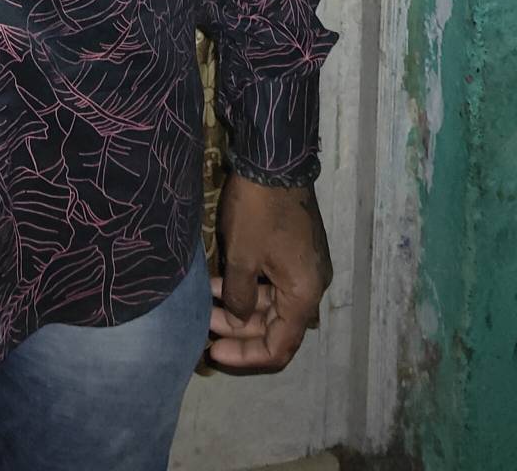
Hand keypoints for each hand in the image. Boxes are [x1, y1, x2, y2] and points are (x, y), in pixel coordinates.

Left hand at [207, 175, 331, 372]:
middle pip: (277, 326)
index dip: (246, 355)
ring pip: (273, 303)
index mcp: (304, 294)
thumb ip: (238, 296)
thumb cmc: (258, 211)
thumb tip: (237, 317)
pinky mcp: (297, 249)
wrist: (275, 160)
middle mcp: (312, 285)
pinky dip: (250, 286)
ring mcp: (306, 266)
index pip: (279, 346)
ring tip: (206, 302)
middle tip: (204, 324)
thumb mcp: (241, 257)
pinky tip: (220, 282)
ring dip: (241, 306)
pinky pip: (274, 281)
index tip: (213, 352)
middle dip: (238, 329)